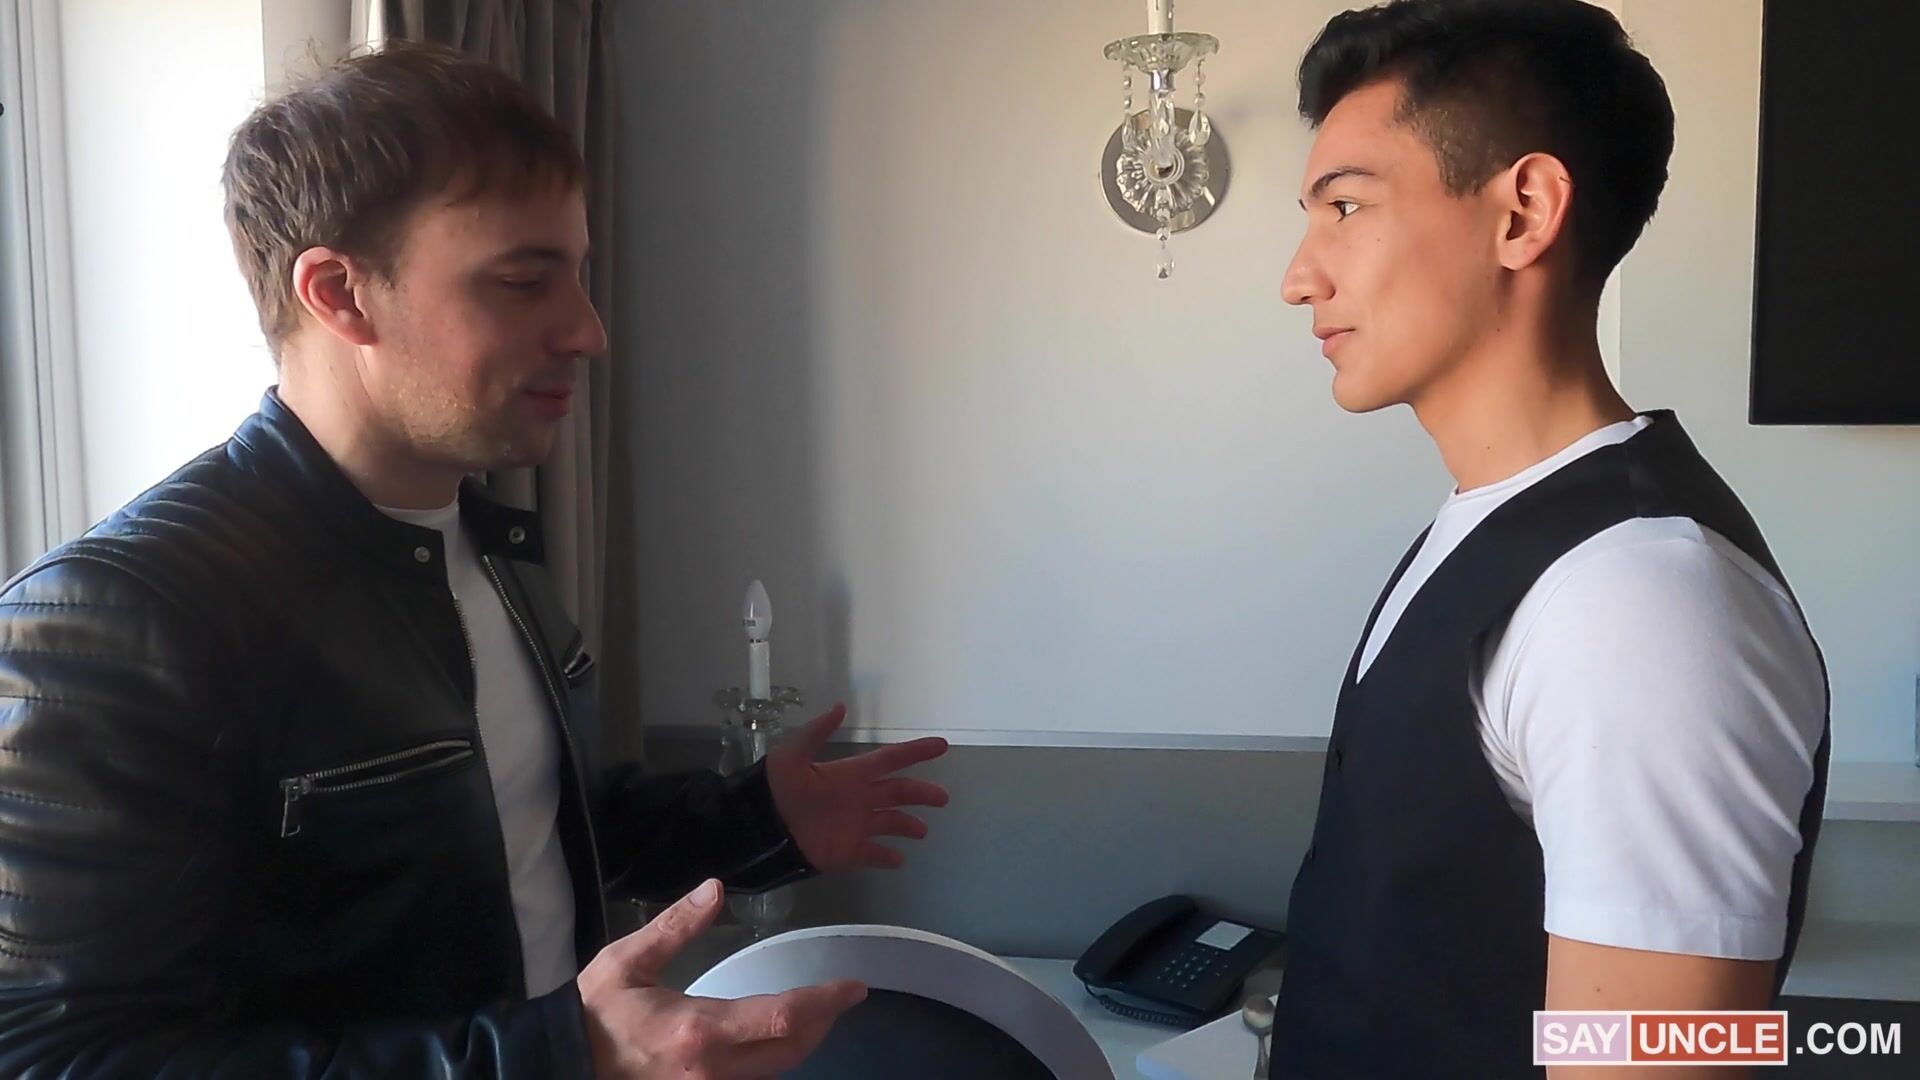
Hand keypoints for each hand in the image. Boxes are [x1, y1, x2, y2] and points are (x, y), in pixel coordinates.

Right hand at [577, 879, 866, 1078]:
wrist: (561, 1065)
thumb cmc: (594, 1014)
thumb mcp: (626, 962)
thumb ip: (674, 927)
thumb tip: (715, 889)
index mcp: (700, 1030)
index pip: (782, 1017)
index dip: (825, 1002)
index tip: (853, 987)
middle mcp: (714, 1070)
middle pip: (791, 1051)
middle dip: (823, 1023)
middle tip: (840, 997)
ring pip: (775, 1071)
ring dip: (800, 1042)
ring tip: (814, 1012)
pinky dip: (772, 1059)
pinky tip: (773, 1039)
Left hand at [764, 703, 949, 872]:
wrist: (759, 827)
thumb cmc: (777, 789)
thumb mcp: (793, 754)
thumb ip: (817, 731)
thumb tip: (841, 705)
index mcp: (850, 774)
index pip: (890, 760)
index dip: (915, 752)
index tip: (941, 746)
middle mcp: (858, 798)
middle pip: (898, 792)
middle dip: (921, 793)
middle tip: (942, 798)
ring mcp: (854, 826)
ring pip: (890, 824)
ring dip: (908, 826)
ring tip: (922, 832)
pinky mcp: (846, 851)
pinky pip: (872, 854)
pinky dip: (886, 857)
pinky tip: (899, 860)